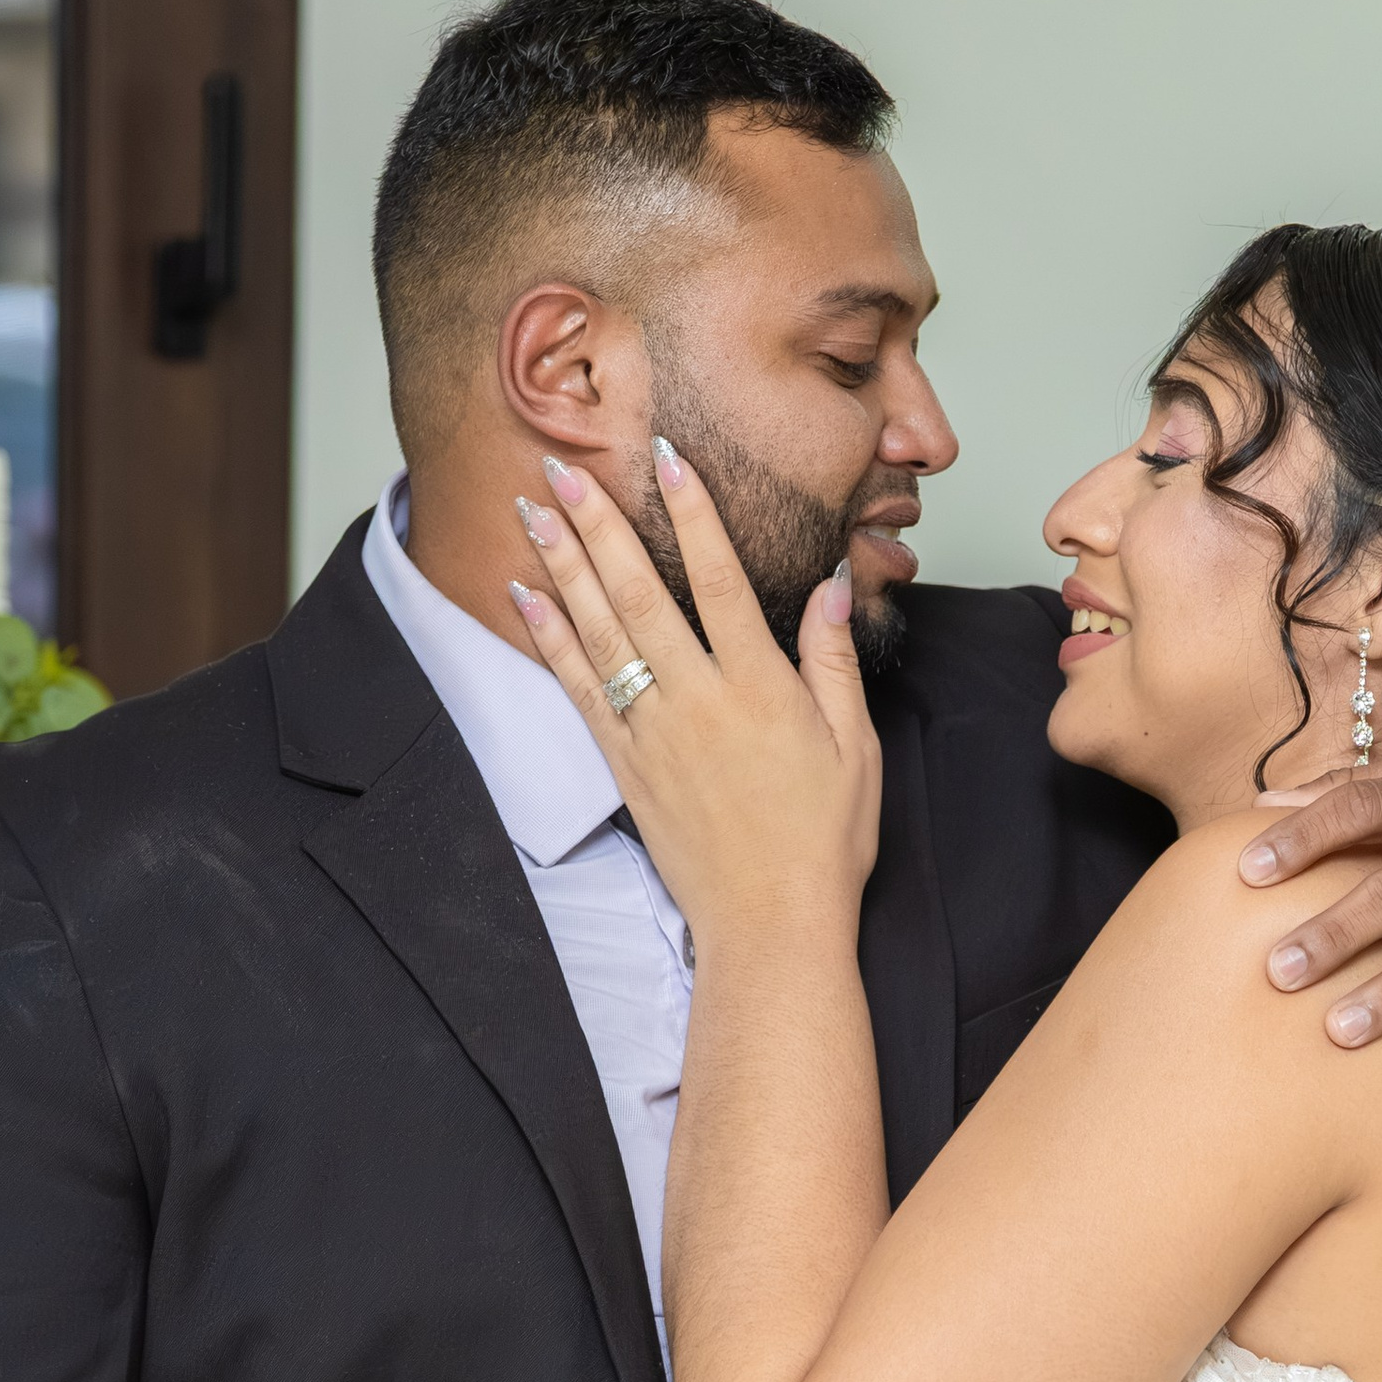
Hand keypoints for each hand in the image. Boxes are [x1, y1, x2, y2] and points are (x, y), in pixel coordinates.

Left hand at [511, 443, 882, 935]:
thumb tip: (830, 586)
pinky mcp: (624, 766)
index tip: (667, 457)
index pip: (719, 577)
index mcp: (761, 687)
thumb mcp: (856, 747)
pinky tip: (526, 595)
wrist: (770, 924)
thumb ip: (834, 662)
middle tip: (563, 465)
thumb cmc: (823, 841)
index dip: (692, 512)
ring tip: (532, 507)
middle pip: (638, 591)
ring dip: (562, 563)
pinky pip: (577, 688)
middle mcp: (697, 700)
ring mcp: (652, 732)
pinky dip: (549, 638)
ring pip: (598, 631)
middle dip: (598, 522)